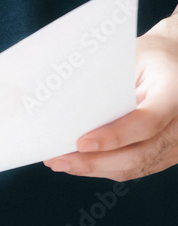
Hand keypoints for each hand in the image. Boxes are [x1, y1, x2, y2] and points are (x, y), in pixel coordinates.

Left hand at [45, 14, 177, 180]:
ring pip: (135, 165)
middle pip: (140, 153)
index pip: (148, 121)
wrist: (175, 64)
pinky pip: (136, 168)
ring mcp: (177, 142)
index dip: (115, 136)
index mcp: (175, 91)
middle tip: (59, 160)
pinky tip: (80, 163)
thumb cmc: (150, 58)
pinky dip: (105, 168)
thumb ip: (108, 82)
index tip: (81, 143)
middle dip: (95, 161)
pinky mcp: (168, 154)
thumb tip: (65, 104)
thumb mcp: (132, 57)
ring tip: (62, 163)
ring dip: (95, 168)